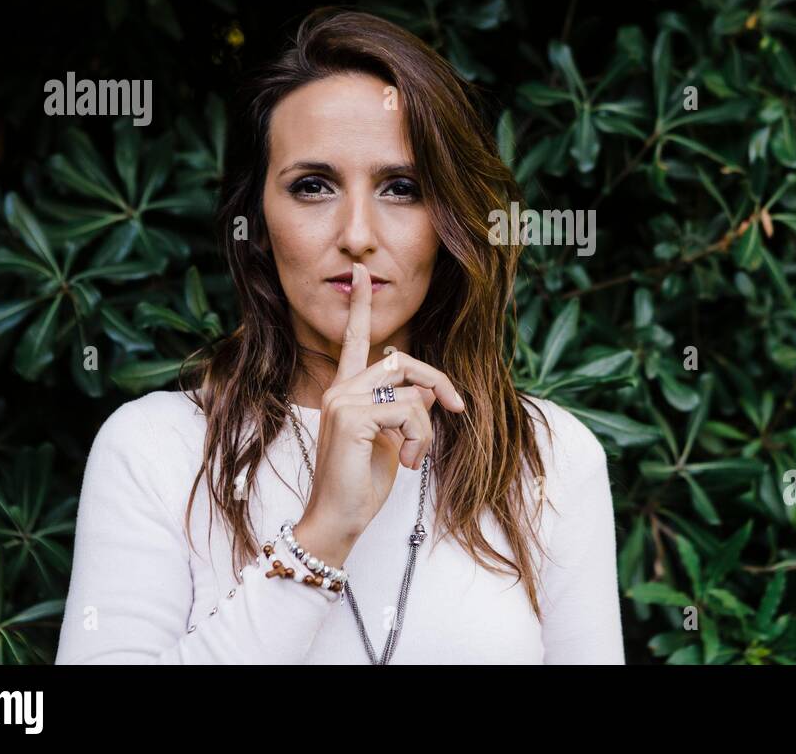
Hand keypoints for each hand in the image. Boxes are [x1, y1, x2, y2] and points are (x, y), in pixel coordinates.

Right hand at [301, 262, 465, 546]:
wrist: (338, 520)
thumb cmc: (361, 484)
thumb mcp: (392, 440)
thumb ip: (406, 410)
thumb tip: (429, 392)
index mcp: (346, 390)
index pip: (355, 340)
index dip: (359, 307)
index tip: (362, 275)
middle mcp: (341, 389)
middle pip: (403, 361)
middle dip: (439, 383)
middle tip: (457, 409)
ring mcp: (344, 400)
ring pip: (412, 394)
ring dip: (425, 430)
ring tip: (413, 459)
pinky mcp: (354, 417)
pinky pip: (410, 414)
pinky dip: (419, 441)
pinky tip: (405, 464)